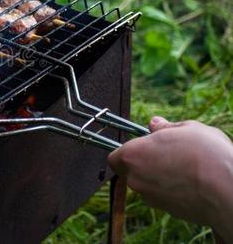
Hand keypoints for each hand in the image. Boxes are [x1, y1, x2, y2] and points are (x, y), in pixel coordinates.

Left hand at [108, 117, 232, 241]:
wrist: (227, 190)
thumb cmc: (205, 153)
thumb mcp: (187, 128)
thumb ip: (165, 126)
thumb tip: (154, 123)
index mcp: (132, 155)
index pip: (114, 156)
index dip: (127, 151)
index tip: (144, 146)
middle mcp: (135, 179)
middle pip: (131, 171)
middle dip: (145, 163)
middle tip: (168, 154)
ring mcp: (151, 198)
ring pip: (148, 185)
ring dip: (160, 177)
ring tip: (185, 167)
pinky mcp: (168, 211)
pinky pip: (164, 197)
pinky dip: (173, 191)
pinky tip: (192, 182)